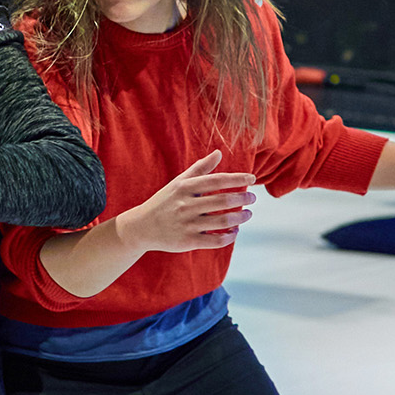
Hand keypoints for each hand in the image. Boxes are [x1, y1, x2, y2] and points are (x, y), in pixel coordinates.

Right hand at [117, 149, 257, 255]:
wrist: (141, 227)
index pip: (216, 180)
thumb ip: (200, 168)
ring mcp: (187, 224)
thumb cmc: (164, 202)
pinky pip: (215, 240)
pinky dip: (229, 236)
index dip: (237, 179)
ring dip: (240, 217)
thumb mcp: (178, 182)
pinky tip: (234, 231)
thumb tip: (219, 153)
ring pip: (222, 222)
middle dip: (242, 199)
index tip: (252, 178)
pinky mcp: (188, 241)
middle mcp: (186, 205)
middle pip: (222, 202)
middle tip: (253, 198)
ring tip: (248, 214)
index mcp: (184, 188)